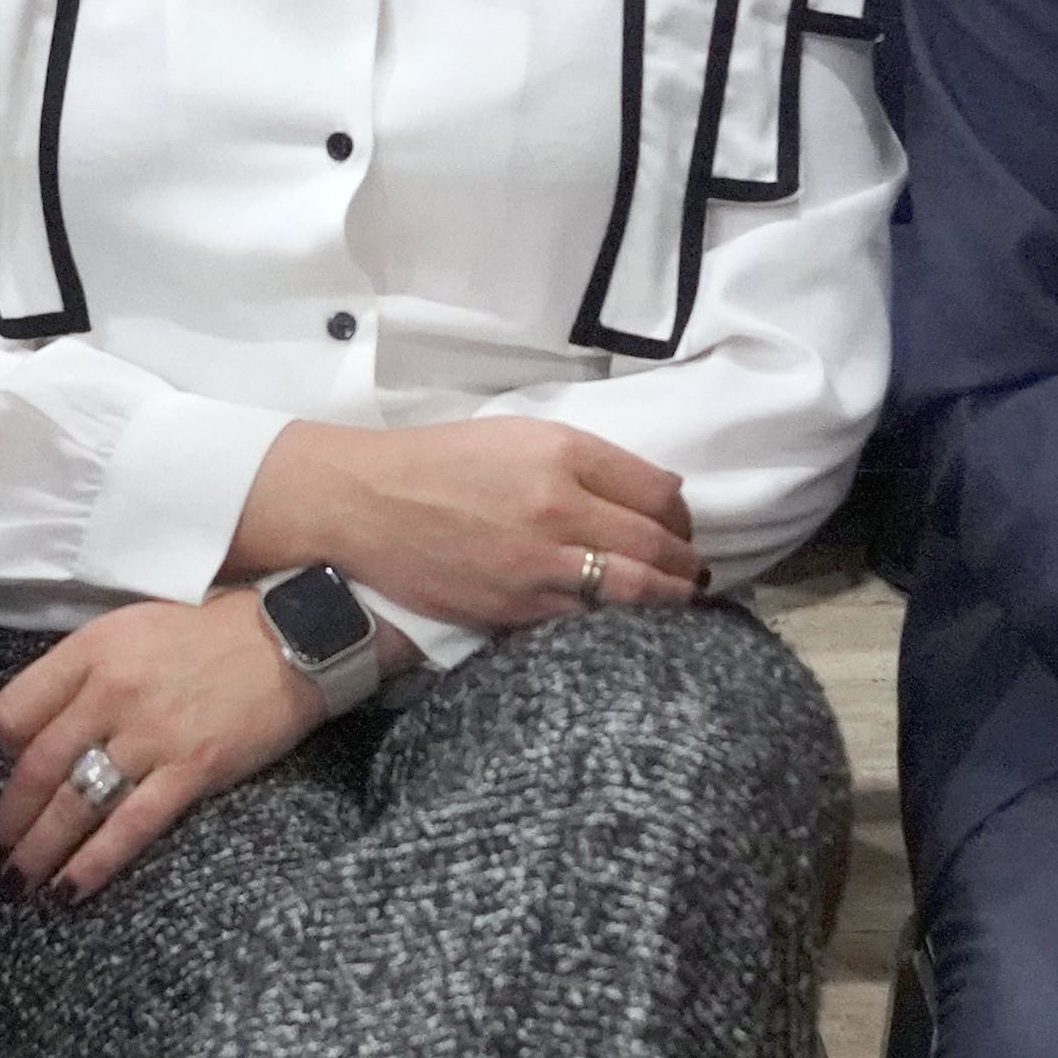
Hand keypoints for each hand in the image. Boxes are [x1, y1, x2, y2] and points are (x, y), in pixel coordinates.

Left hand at [0, 587, 370, 900]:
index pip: (15, 708)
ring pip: (75, 804)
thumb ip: (88, 669)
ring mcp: (152, 734)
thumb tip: (47, 726)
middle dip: (10, 817)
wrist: (294, 636)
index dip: (3, 749)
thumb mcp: (134, 626)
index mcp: (93, 649)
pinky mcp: (191, 770)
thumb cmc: (212, 629)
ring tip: (20, 881)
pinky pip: (130, 827)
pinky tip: (69, 889)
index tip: (10, 770)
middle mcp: (113, 691)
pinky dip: (94, 863)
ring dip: (40, 849)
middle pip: (37, 766)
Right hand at [233, 417, 700, 631]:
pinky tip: (625, 621)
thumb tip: (655, 493)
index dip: (680, 514)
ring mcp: (538, 563)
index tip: (680, 525)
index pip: (660, 491)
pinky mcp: (515, 607)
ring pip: (633, 590)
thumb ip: (587, 461)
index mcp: (563, 453)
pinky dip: (614, 622)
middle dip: (684, 562)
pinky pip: (585, 620)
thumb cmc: (442, 461)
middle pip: (656, 543)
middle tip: (690, 571)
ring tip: (677, 600)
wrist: (366, 502)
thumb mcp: (519, 435)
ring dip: (666, 598)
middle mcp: (559, 506)